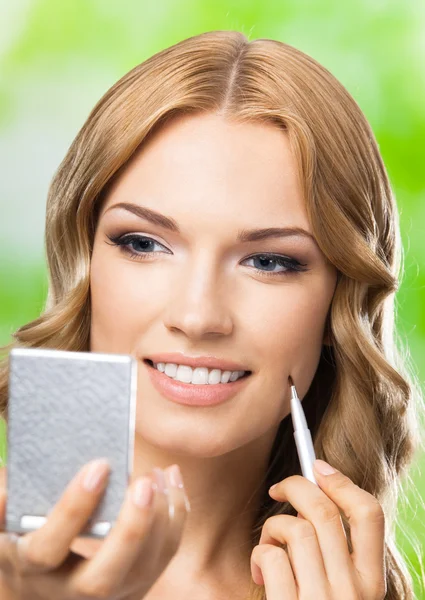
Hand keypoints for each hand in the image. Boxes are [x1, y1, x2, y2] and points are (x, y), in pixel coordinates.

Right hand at [0, 459, 189, 598]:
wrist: (41, 585)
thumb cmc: (21, 539)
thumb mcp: (2, 527)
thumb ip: (0, 506)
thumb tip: (5, 491)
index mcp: (31, 570)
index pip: (48, 550)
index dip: (73, 510)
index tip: (98, 466)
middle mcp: (68, 593)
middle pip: (102, 579)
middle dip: (130, 529)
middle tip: (144, 481)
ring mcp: (108, 595)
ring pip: (143, 569)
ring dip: (162, 518)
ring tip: (158, 473)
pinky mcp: (135, 585)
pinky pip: (164, 556)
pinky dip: (176, 516)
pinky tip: (171, 480)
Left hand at [250, 459, 385, 599]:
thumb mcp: (340, 585)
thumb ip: (335, 549)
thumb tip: (313, 490)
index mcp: (372, 583)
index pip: (370, 514)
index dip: (342, 482)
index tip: (318, 467)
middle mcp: (352, 593)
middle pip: (324, 511)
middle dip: (295, 486)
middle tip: (278, 489)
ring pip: (295, 529)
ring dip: (273, 527)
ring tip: (268, 544)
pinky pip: (271, 557)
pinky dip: (259, 554)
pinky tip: (259, 571)